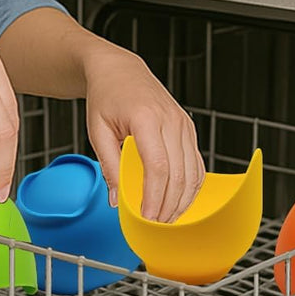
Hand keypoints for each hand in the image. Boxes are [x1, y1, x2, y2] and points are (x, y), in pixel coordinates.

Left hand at [83, 47, 205, 222]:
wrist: (119, 70)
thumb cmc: (106, 96)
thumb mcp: (97, 129)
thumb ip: (108, 165)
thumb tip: (116, 200)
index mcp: (145, 118)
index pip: (158, 167)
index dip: (155, 197)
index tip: (146, 218)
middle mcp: (170, 120)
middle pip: (178, 174)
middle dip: (169, 205)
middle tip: (155, 225)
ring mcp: (183, 123)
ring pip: (192, 171)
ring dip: (182, 200)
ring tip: (166, 218)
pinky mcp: (188, 127)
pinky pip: (196, 163)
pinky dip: (191, 186)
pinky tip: (178, 200)